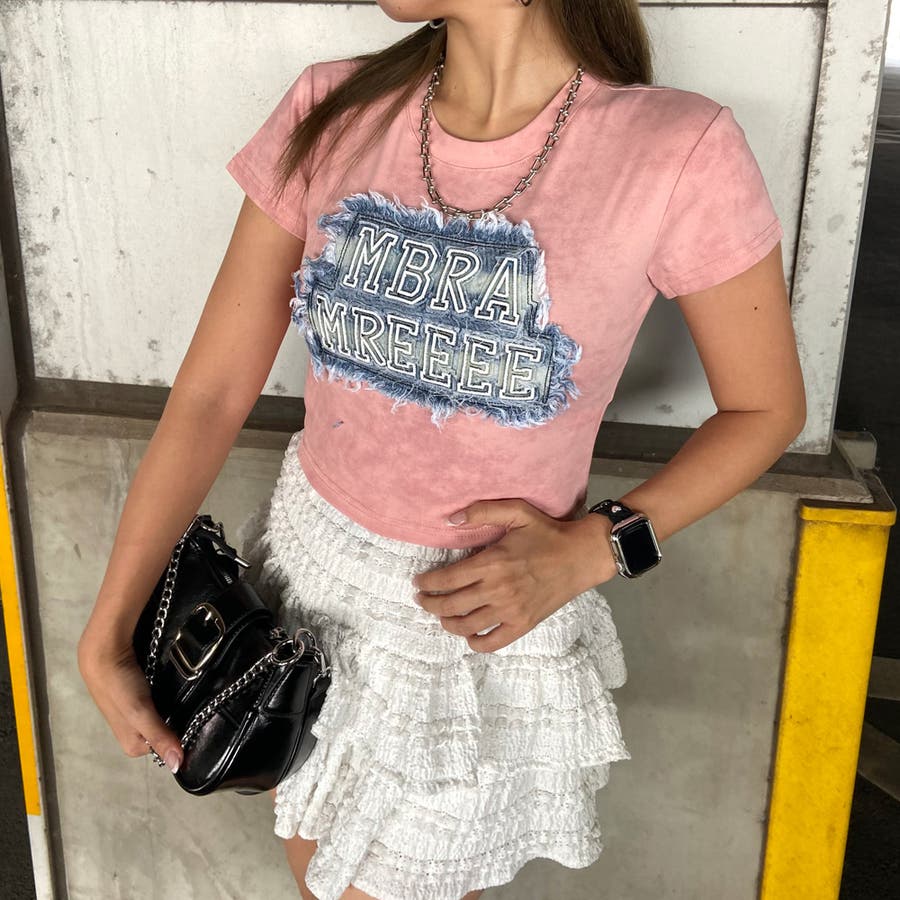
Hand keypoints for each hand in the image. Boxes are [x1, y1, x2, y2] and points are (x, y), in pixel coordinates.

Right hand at [77, 615, 183, 772]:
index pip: (170, 747)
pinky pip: (163, 701)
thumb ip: (159, 737)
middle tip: (198, 706)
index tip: (199, 721)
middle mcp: (136, 732)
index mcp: (133, 745)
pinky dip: (171, 695)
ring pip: (166, 715)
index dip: (184, 734)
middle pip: (168, 731)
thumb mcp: (140, 712)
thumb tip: (177, 766)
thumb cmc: (119, 685)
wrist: (104, 651)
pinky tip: (180, 686)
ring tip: (194, 695)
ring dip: (178, 707)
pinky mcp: (141, 696)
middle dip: (181, 720)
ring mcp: (139, 713)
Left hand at [412, 499, 617, 652]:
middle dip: (429, 604)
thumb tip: (451, 519)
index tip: (418, 582)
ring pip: (467, 626)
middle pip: (451, 605)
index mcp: (492, 563)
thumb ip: (483, 511)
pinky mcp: (523, 624)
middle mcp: (498, 590)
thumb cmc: (547, 532)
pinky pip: (492, 642)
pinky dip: (475, 643)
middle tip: (421, 600)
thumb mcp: (517, 512)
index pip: (447, 579)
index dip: (427, 583)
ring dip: (447, 623)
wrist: (581, 556)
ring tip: (441, 616)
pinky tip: (469, 636)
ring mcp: (511, 610)